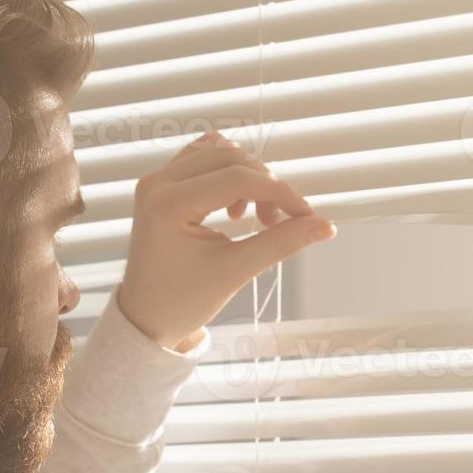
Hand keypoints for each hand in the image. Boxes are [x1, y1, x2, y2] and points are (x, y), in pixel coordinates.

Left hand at [115, 130, 334, 350]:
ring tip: (255, 217)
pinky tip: (236, 205)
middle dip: (265, 184)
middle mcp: (156, 183)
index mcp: (168, 204)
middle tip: (279, 222)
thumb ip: (282, 243)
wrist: (145, 318)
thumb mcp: (236, 271)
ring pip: (218, 153)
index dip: (280, 192)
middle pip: (230, 157)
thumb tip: (327, 226)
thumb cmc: (183, 302)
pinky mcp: (160, 185)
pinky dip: (228, 174)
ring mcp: (155, 181)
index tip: (306, 215)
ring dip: (248, 177)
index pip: (239, 178)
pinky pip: (201, 160)